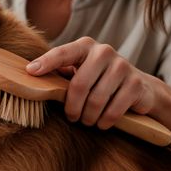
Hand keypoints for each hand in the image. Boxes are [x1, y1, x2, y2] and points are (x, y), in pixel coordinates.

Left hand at [26, 37, 161, 129]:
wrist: (139, 87)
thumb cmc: (99, 81)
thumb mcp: (79, 73)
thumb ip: (60, 74)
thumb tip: (31, 76)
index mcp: (85, 47)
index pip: (63, 53)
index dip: (46, 62)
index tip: (31, 71)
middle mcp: (104, 51)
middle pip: (79, 84)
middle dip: (72, 107)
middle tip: (72, 117)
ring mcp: (122, 66)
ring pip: (96, 100)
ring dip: (89, 117)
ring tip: (87, 120)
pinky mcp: (135, 83)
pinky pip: (113, 110)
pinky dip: (105, 121)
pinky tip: (102, 123)